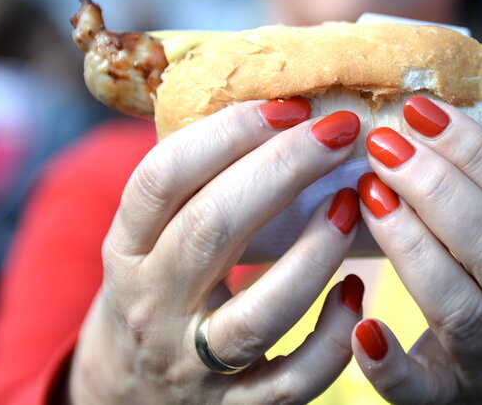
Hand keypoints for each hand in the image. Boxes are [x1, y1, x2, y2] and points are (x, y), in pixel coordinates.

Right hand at [68, 100, 365, 403]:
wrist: (126, 394)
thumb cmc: (156, 293)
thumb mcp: (147, 240)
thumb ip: (191, 187)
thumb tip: (276, 110)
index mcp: (125, 251)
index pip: (162, 179)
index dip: (226, 134)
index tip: (288, 106)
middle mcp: (153, 306)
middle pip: (211, 229)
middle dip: (282, 170)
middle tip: (337, 131)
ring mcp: (194, 364)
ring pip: (258, 314)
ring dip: (315, 255)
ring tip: (351, 205)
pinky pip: (295, 380)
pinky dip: (334, 338)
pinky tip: (356, 294)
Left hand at [354, 97, 481, 403]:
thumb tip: (424, 115)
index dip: (476, 153)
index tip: (421, 111)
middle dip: (438, 190)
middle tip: (384, 146)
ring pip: (459, 310)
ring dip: (411, 248)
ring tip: (368, 196)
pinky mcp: (449, 399)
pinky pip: (418, 390)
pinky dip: (387, 363)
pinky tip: (361, 327)